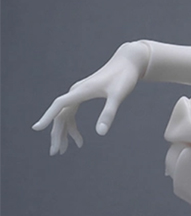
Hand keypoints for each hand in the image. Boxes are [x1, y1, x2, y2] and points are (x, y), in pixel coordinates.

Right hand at [32, 42, 149, 154]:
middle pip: (60, 114)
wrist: (128, 62)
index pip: (59, 105)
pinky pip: (71, 112)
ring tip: (64, 150)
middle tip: (56, 152)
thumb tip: (100, 133)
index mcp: (81, 91)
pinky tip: (78, 140)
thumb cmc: (124, 78)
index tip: (37, 128)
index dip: (47, 116)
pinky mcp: (83, 95)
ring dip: (63, 132)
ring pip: (64, 115)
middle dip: (57, 134)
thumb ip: (108, 113)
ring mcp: (78, 93)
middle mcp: (76, 91)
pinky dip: (72, 126)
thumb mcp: (118, 96)